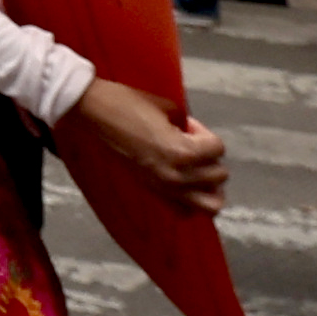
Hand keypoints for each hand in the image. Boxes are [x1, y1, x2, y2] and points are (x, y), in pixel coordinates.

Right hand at [72, 77, 226, 213]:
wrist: (97, 114)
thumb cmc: (130, 104)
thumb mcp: (167, 108)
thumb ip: (188, 125)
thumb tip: (195, 136)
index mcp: (182, 152)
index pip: (218, 148)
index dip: (204, 132)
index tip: (186, 126)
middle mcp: (177, 176)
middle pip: (219, 176)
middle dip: (210, 157)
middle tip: (191, 144)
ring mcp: (165, 188)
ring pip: (211, 205)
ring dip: (208, 184)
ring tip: (195, 168)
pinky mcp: (153, 192)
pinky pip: (185, 212)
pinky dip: (191, 201)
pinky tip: (185, 184)